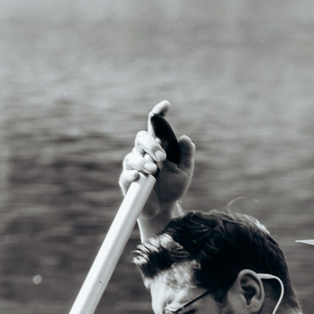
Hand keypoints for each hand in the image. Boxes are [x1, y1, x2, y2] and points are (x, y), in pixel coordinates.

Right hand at [121, 101, 193, 216]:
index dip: (159, 113)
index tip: (166, 105)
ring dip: (144, 162)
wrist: (164, 208)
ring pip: (133, 156)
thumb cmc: (173, 186)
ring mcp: (133, 166)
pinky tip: (139, 176)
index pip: (155, 126)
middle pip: (141, 138)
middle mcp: (143, 152)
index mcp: (157, 146)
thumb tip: (185, 138)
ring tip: (154, 171)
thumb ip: (186, 154)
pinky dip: (133, 174)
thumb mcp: (185, 171)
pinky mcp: (127, 181)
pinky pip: (126, 174)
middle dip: (151, 145)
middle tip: (162, 157)